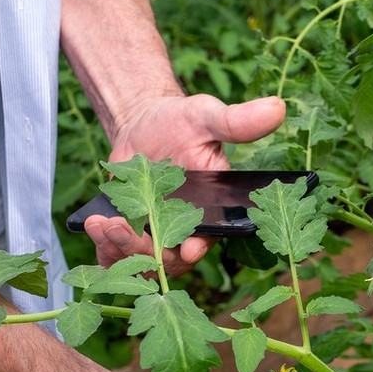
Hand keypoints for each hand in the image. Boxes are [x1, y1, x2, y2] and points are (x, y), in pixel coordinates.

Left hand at [84, 94, 285, 276]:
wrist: (143, 123)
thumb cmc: (181, 120)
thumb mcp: (206, 116)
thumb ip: (237, 121)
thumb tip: (277, 107)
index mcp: (212, 211)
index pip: (208, 240)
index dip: (196, 248)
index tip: (185, 246)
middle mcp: (187, 231)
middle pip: (169, 260)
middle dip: (143, 250)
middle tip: (119, 227)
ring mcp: (157, 236)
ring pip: (142, 264)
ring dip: (119, 251)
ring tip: (102, 224)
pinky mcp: (131, 234)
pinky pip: (120, 256)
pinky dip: (105, 248)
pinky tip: (95, 225)